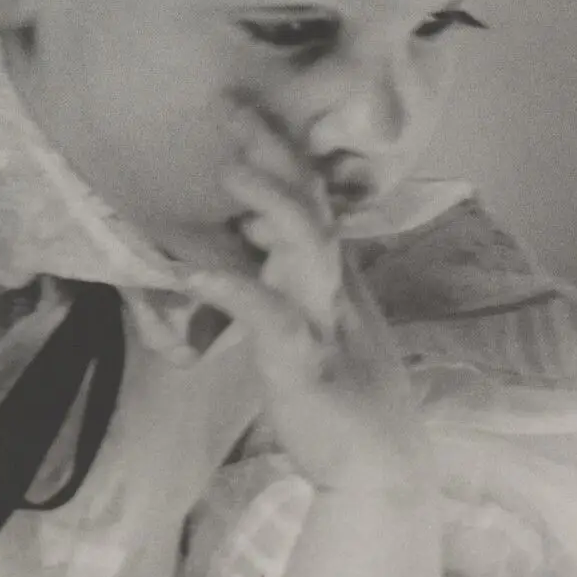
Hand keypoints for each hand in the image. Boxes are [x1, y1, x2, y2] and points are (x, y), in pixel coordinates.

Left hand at [190, 101, 429, 490]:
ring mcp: (324, 320)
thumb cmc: (344, 395)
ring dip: (271, 204)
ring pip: (308, 247)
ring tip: (229, 170)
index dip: (282, 153)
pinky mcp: (305, 361)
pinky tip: (196, 271)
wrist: (380, 468)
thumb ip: (290, 274)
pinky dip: (235, 290)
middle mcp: (334, 286)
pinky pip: (271, 318)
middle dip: (275, 154)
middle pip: (312, 205)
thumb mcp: (317, 320)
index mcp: (334, 275)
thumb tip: (255, 231)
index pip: (312, 200)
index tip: (244, 111)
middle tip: (232, 108)